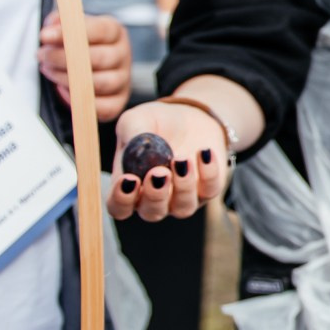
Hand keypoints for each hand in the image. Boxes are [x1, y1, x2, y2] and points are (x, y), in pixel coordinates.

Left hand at [40, 12, 131, 121]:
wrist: (87, 64)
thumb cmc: (77, 43)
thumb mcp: (69, 26)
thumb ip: (59, 22)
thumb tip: (51, 31)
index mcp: (115, 32)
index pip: (100, 30)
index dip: (71, 33)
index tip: (44, 36)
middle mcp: (123, 55)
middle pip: (99, 58)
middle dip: (63, 58)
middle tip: (42, 56)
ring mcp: (123, 80)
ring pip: (99, 83)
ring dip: (67, 79)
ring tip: (49, 71)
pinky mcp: (118, 101)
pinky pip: (102, 107)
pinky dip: (79, 101)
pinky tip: (63, 89)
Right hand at [104, 99, 229, 220]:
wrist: (189, 117)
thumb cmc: (154, 123)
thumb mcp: (137, 120)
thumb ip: (131, 132)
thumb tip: (135, 145)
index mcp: (130, 188)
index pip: (119, 207)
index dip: (122, 200)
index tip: (129, 179)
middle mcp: (155, 199)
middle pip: (152, 212)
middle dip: (155, 194)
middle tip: (159, 172)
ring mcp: (182, 198)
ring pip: (183, 207)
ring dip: (183, 185)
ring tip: (182, 159)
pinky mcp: (208, 189)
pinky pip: (210, 190)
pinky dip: (208, 173)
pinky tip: (204, 152)